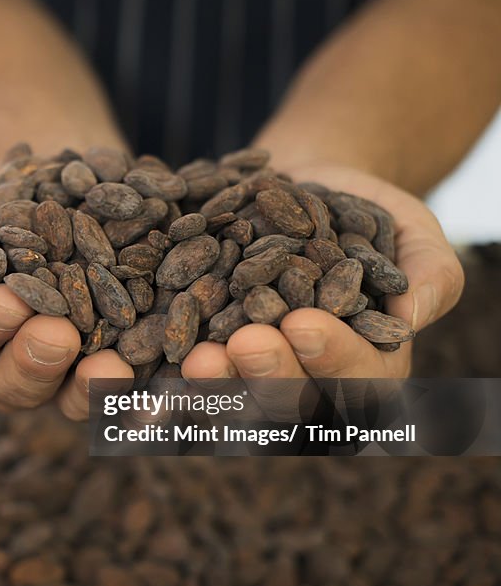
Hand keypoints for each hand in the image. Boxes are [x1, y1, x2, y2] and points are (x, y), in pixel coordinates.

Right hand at [0, 166, 133, 416]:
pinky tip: (168, 375)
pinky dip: (152, 388)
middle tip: (56, 333)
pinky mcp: (127, 364)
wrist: (66, 179)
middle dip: (34, 361)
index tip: (3, 299)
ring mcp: (72, 374)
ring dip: (93, 389)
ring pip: (76, 401)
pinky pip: (139, 390)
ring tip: (111, 366)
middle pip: (15, 386)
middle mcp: (15, 366)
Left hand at [181, 164, 463, 380]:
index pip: (357, 377)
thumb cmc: (369, 212)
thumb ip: (430, 274)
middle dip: (267, 373)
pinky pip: (186, 362)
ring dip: (215, 379)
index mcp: (366, 365)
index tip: (304, 324)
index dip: (331, 357)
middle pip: (289, 397)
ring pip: (233, 392)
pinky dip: (171, 359)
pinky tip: (155, 349)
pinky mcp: (202, 347)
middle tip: (245, 344)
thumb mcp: (414, 233)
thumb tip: (408, 317)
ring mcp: (250, 369)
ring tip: (196, 358)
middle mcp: (305, 379)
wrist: (299, 187)